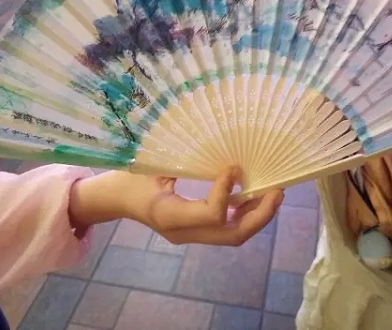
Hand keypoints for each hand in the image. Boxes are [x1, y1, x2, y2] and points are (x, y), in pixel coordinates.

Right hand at [69, 167, 283, 245]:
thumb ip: (186, 162)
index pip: (212, 214)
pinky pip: (226, 228)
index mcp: (168, 215)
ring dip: (257, 216)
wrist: (113, 199)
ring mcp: (189, 236)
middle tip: (277, 191)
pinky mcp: (193, 232)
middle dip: (260, 215)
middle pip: (233, 235)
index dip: (228, 191)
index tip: (234, 167)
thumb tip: (224, 155)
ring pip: (233, 235)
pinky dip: (244, 214)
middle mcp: (183, 233)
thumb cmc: (129, 176)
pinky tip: (254, 196)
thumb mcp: (153, 164)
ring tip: (273, 194)